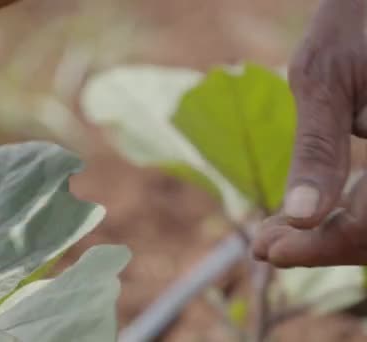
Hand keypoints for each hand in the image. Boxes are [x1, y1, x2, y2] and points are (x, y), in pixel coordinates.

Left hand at [254, 0, 366, 266]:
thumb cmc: (354, 21)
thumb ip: (318, 149)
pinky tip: (305, 214)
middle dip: (322, 244)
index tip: (269, 250)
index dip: (322, 246)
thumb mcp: (322, 80)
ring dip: (333, 233)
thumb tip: (301, 217)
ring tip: (275, 235)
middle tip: (265, 246)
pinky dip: (346, 212)